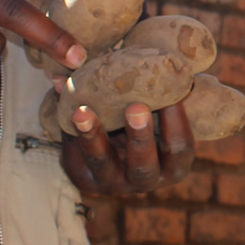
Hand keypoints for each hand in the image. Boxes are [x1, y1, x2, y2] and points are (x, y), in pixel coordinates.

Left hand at [60, 101, 194, 194]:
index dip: (177, 123)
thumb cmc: (145, 117)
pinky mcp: (83, 178)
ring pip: (101, 163)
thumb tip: (137, 60)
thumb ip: (153, 89)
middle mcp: (145, 180)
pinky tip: (65, 110)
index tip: (172, 94)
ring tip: (81, 111)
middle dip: (139, 137)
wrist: (113, 139)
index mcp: (172, 166)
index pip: (179, 148)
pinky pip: (75, 158)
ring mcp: (112, 183)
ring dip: (91, 136)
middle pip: (143, 166)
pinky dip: (69, 132)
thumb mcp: (156, 109)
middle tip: (136, 108)